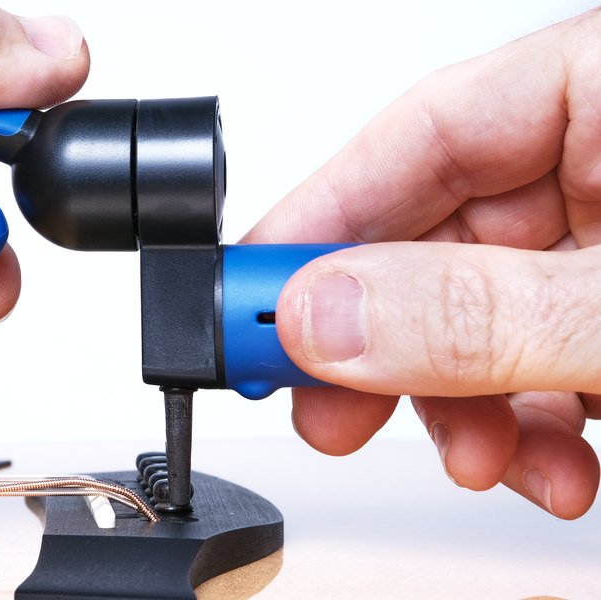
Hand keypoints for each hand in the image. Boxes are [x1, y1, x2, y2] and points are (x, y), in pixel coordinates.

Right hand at [244, 9, 600, 517]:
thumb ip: (479, 311)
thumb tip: (320, 315)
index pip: (423, 135)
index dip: (321, 220)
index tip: (248, 299)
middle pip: (438, 239)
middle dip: (384, 342)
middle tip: (321, 401)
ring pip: (483, 317)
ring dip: (465, 407)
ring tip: (481, 461)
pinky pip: (538, 359)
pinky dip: (529, 425)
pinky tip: (548, 464)